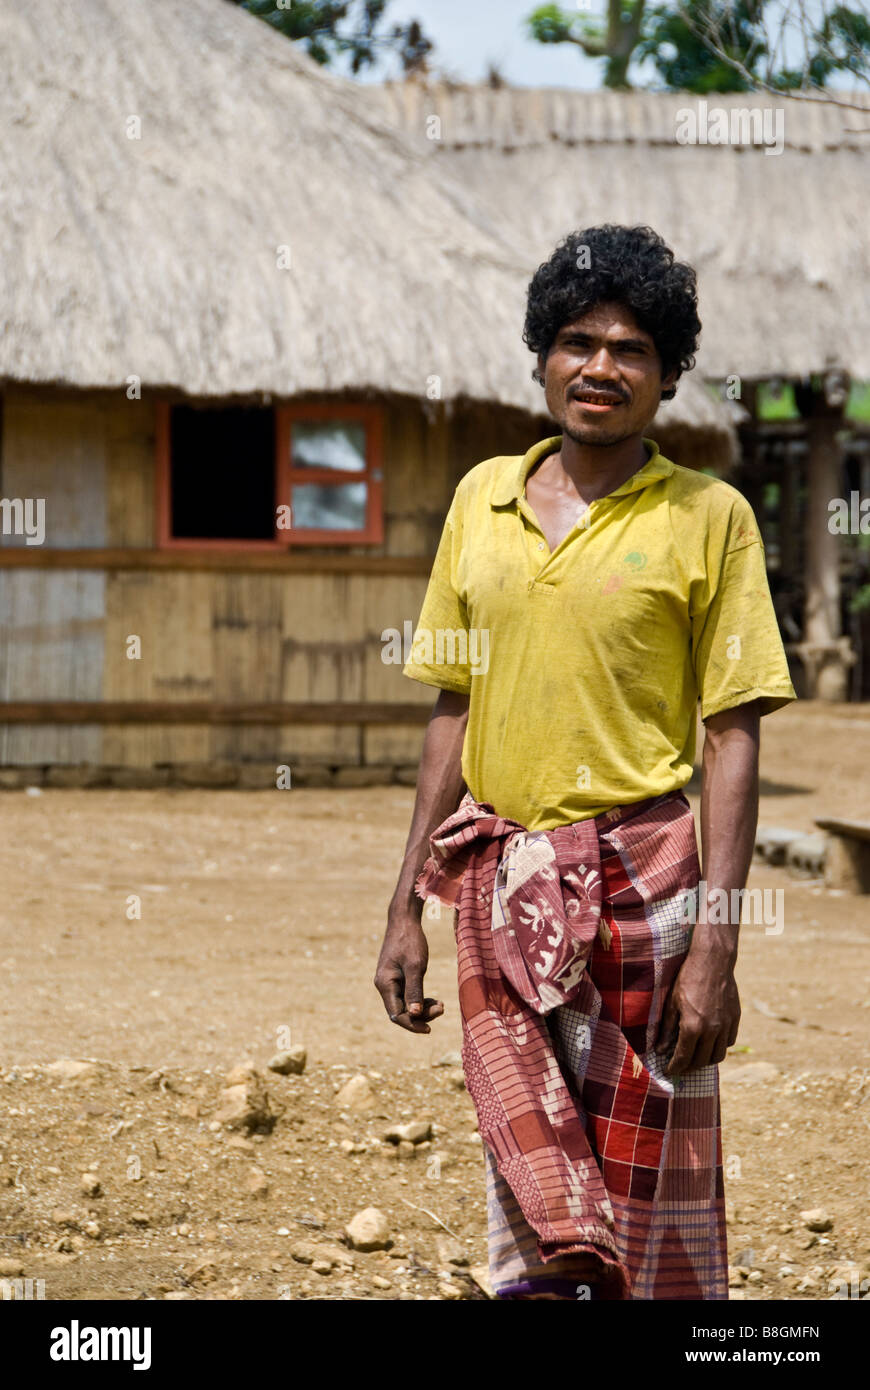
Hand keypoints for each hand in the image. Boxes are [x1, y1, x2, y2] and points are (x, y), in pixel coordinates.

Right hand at [374, 910, 444, 1033]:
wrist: (404, 920)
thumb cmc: (410, 940)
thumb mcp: (416, 965)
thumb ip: (415, 990)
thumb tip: (415, 1015)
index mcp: (385, 984)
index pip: (396, 1015)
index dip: (412, 1024)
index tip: (429, 1029)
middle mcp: (384, 985)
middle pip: (401, 1012)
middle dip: (421, 1015)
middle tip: (442, 1008)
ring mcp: (390, 982)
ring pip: (405, 1005)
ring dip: (423, 1009)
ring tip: (441, 1005)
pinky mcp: (398, 977)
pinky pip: (407, 996)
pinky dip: (420, 1000)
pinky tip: (434, 1000)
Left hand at [655, 947, 739, 1075]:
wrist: (713, 961)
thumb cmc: (688, 979)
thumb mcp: (671, 1003)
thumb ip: (667, 1029)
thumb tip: (660, 1049)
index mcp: (692, 1027)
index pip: (683, 1058)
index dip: (675, 1067)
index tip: (669, 1071)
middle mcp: (711, 1031)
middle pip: (701, 1061)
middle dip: (689, 1067)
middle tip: (681, 1067)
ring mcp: (726, 1026)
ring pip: (718, 1055)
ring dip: (706, 1060)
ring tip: (696, 1057)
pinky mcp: (735, 1019)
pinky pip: (729, 1042)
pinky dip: (720, 1046)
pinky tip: (710, 1042)